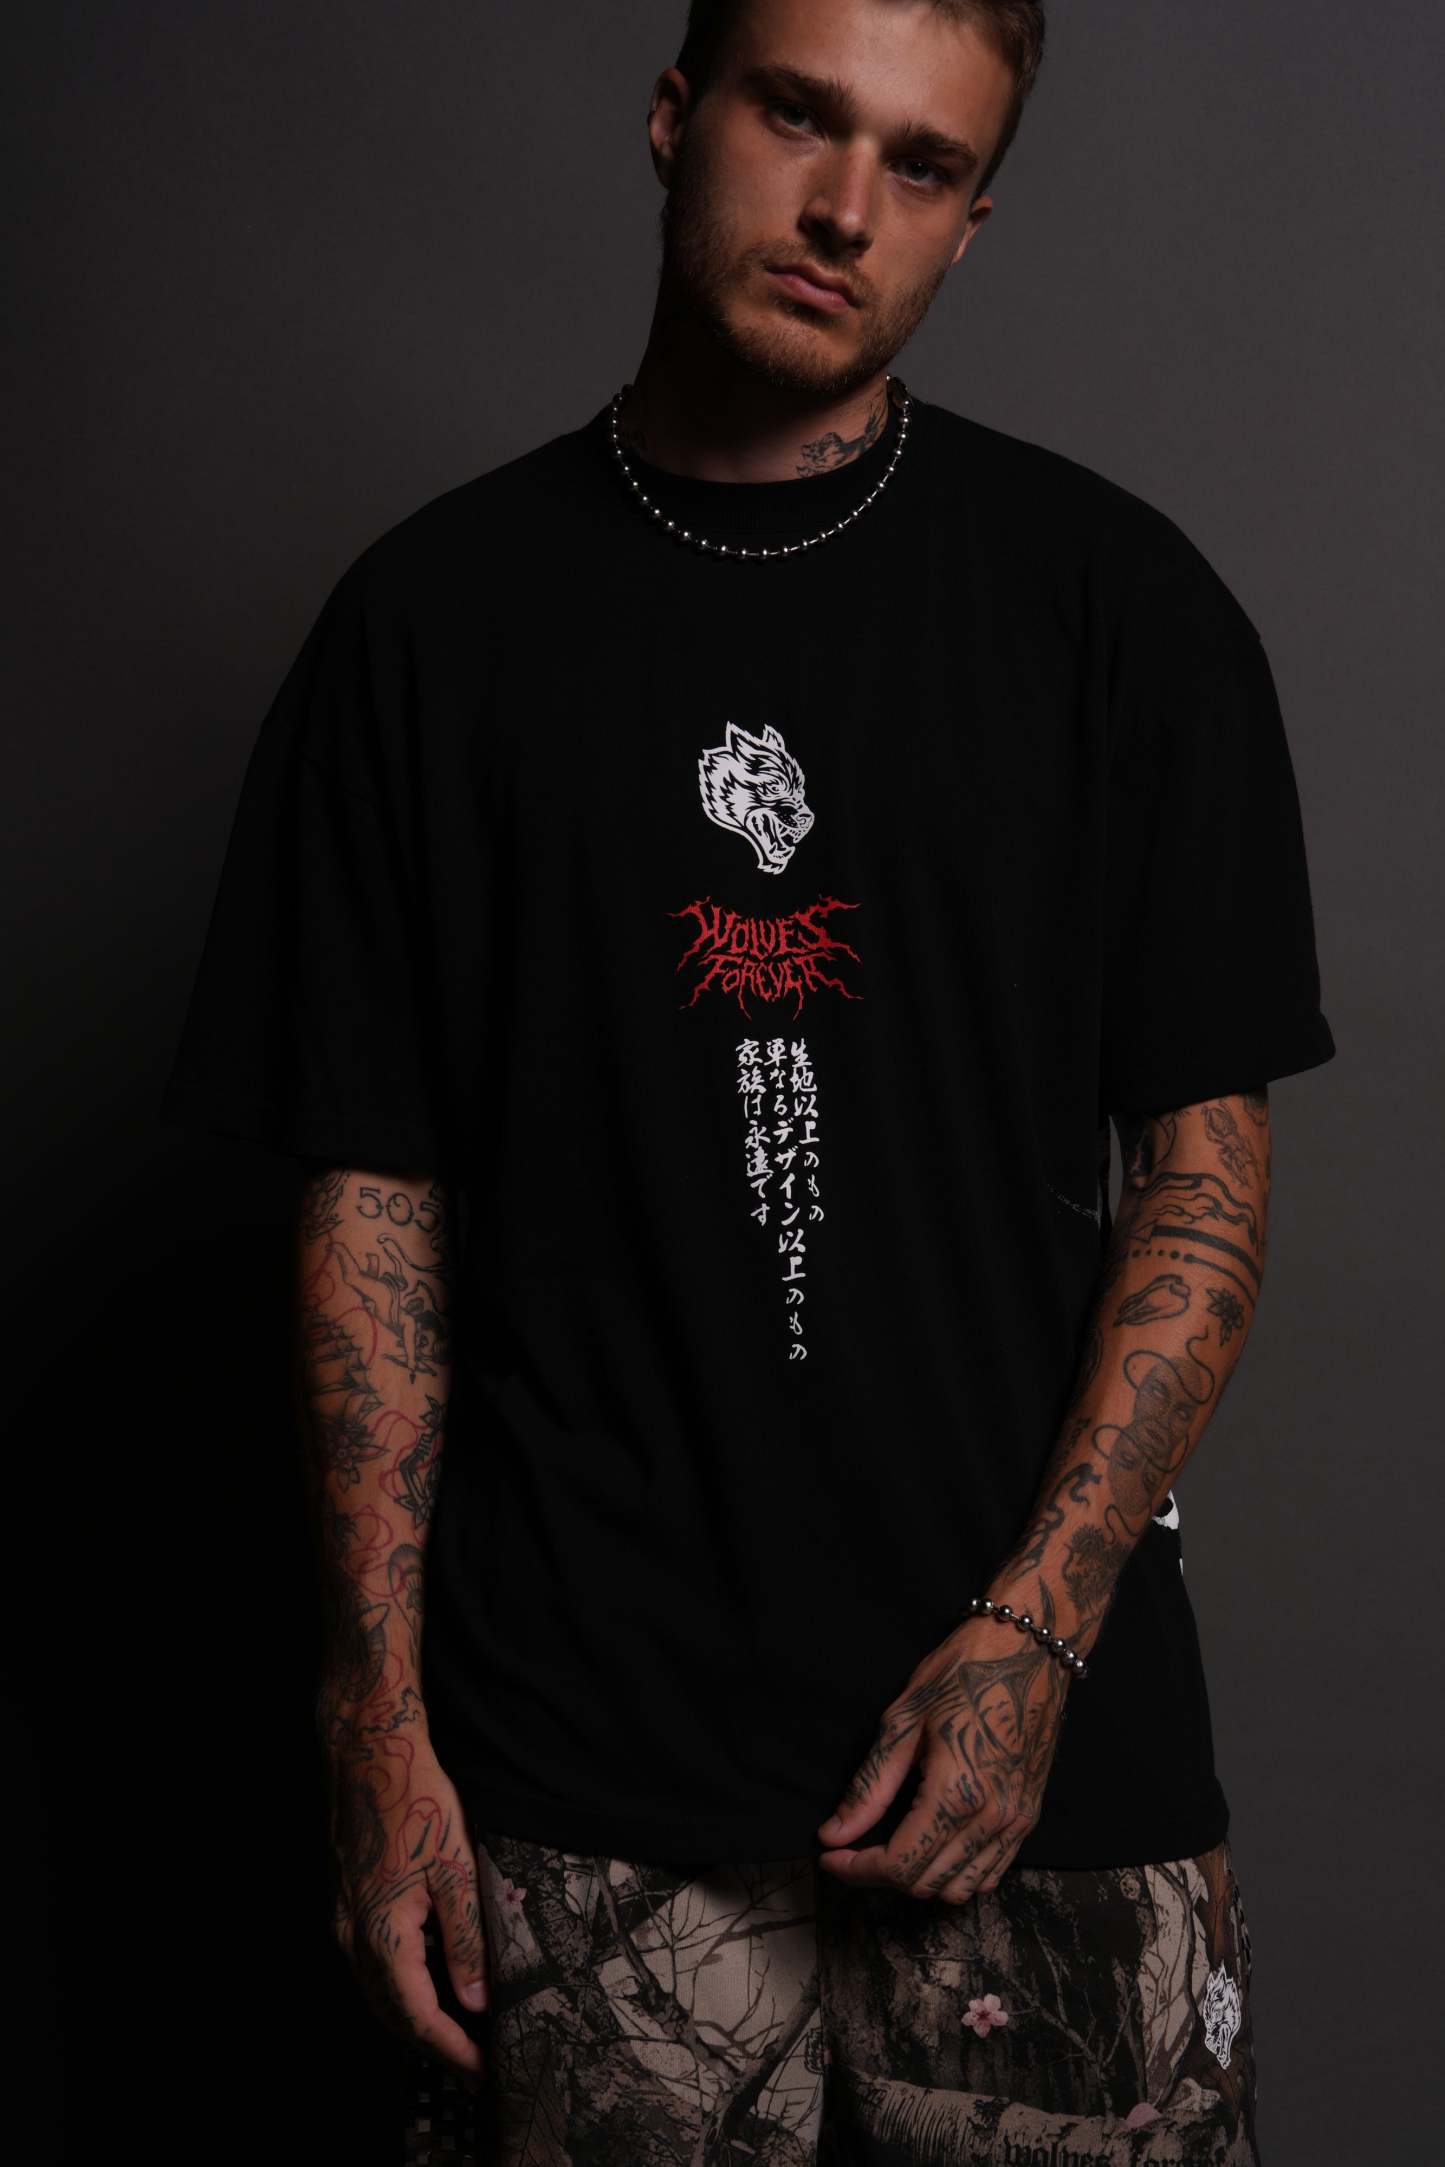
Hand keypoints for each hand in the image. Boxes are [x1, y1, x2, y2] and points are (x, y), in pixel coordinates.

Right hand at [327, 1729, 488, 2087]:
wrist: (369, 1752)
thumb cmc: (415, 1802)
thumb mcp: (456, 1869)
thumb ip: (465, 1940)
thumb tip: (476, 2000)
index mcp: (381, 1936)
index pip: (418, 2017)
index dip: (453, 2049)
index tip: (483, 2072)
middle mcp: (354, 1937)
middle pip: (394, 2015)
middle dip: (436, 2044)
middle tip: (475, 2066)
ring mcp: (346, 1920)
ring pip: (380, 1992)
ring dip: (418, 2018)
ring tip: (460, 2032)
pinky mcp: (348, 1902)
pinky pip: (374, 1964)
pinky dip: (404, 1985)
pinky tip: (433, 1979)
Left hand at [815, 1614, 1071, 1902]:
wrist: (1029, 1651)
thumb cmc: (962, 1674)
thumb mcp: (903, 1721)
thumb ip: (870, 1786)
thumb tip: (833, 1834)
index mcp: (956, 1796)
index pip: (900, 1864)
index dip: (857, 1869)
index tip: (830, 1856)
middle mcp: (991, 1820)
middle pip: (927, 1883)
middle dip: (882, 1874)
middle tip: (853, 1848)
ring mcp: (1016, 1823)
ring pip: (961, 1889)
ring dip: (921, 1879)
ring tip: (892, 1848)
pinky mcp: (1030, 1817)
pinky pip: (991, 1872)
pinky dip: (958, 1874)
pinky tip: (936, 1845)